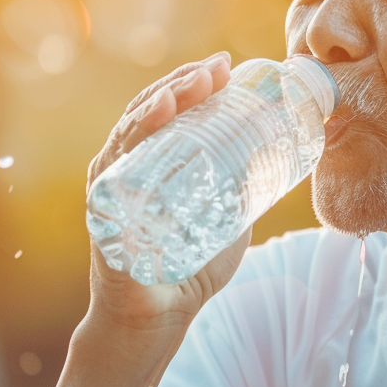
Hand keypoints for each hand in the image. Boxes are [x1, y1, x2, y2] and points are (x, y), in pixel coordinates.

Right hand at [77, 52, 251, 343]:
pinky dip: (138, 131)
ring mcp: (113, 184)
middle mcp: (128, 165)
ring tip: (197, 81)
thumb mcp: (226, 218)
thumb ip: (242, 189)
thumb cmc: (188, 266)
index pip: (170, 110)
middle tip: (219, 68)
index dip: (194, 84)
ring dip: (167, 97)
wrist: (158, 320)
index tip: (227, 67)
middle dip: (185, 82)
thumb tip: (280, 158)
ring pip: (136, 127)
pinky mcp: (105, 206)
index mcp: (153, 162)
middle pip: (152, 110)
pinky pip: (118, 161)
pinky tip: (158, 111)